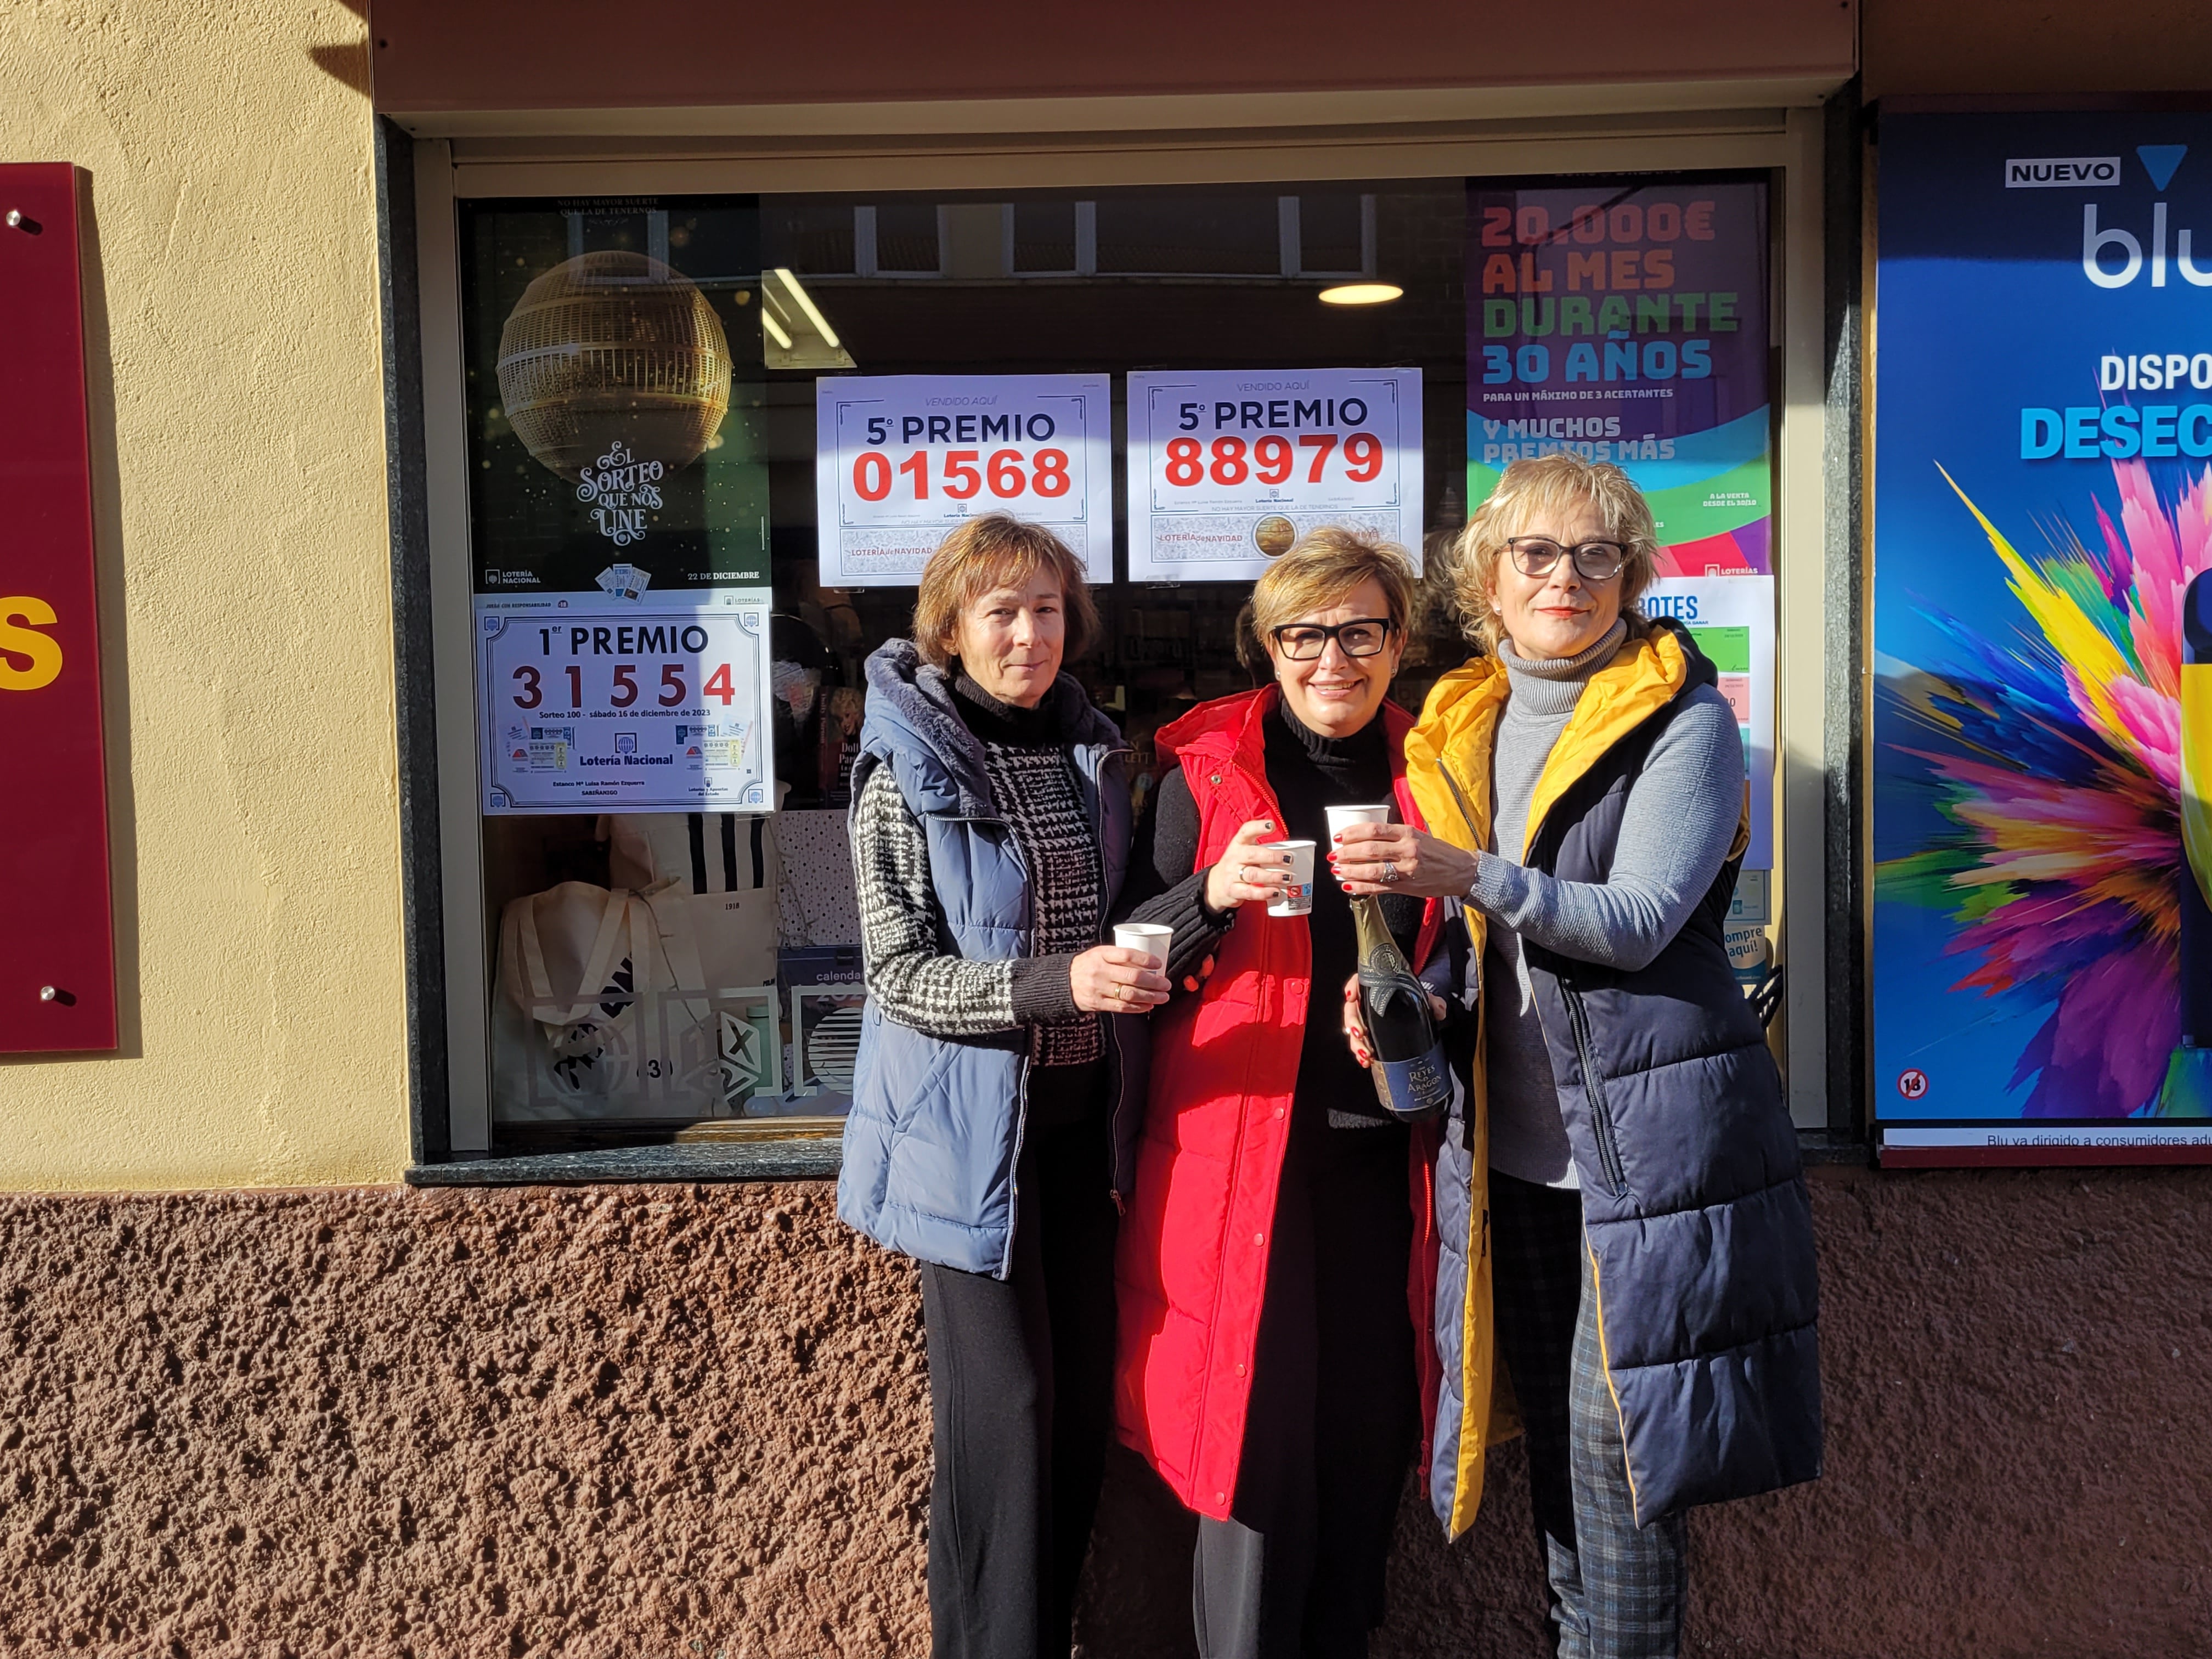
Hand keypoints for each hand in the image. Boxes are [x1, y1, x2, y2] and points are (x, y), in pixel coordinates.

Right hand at [1070, 945, 1170, 1013]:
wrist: (1063, 983)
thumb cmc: (1087, 965)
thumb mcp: (1099, 953)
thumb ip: (1119, 956)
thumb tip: (1149, 963)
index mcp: (1101, 954)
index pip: (1127, 954)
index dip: (1145, 959)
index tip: (1159, 963)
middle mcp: (1100, 971)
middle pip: (1132, 976)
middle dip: (1154, 981)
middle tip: (1166, 984)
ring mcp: (1098, 988)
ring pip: (1129, 994)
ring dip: (1150, 996)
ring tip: (1163, 997)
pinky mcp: (1098, 1003)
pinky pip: (1121, 1007)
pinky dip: (1138, 1007)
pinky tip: (1149, 1006)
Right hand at [1204, 818, 1293, 912]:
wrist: (1216, 884)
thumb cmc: (1238, 865)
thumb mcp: (1245, 852)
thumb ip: (1263, 851)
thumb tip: (1291, 853)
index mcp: (1239, 843)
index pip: (1246, 831)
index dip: (1259, 827)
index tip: (1271, 825)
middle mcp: (1234, 857)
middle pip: (1253, 854)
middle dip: (1272, 857)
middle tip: (1288, 859)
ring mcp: (1232, 874)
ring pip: (1253, 874)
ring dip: (1272, 876)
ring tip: (1286, 878)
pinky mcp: (1233, 890)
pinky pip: (1249, 891)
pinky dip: (1264, 893)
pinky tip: (1275, 892)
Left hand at [1329, 822, 1480, 899]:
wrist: (1460, 870)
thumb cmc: (1437, 851)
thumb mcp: (1417, 835)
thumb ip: (1394, 835)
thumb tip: (1365, 836)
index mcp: (1408, 833)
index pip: (1374, 830)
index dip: (1352, 833)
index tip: (1339, 836)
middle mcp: (1407, 850)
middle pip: (1369, 850)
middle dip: (1346, 853)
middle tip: (1333, 855)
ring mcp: (1406, 870)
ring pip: (1371, 870)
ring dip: (1350, 871)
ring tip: (1337, 870)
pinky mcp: (1406, 887)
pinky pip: (1378, 888)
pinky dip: (1361, 888)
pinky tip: (1348, 887)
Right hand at [1341, 975, 1448, 1066]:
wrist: (1416, 1010)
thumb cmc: (1414, 999)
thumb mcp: (1425, 998)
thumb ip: (1433, 1002)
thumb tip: (1439, 1010)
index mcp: (1376, 986)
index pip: (1359, 981)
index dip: (1352, 987)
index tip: (1352, 997)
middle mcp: (1367, 1002)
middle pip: (1352, 1009)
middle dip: (1352, 1023)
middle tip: (1361, 1034)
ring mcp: (1366, 1019)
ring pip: (1353, 1029)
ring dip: (1356, 1043)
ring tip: (1365, 1054)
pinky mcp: (1369, 1034)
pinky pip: (1359, 1042)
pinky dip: (1361, 1052)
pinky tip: (1366, 1060)